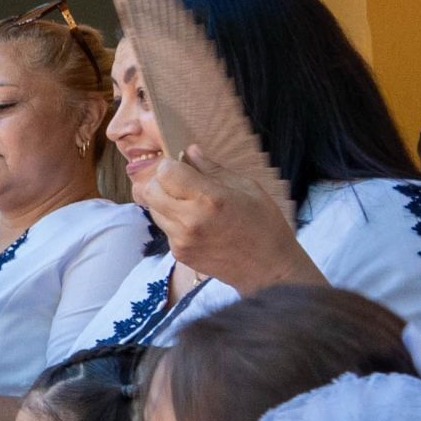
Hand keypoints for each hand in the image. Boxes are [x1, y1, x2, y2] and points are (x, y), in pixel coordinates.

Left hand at [136, 144, 315, 293]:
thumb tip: (190, 152)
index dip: (171, 165)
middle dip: (162, 181)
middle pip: (151, 190)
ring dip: (164, 201)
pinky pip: (164, 228)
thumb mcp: (246, 188)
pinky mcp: (178, 253)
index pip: (165, 172)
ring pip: (153, 209)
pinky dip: (173, 220)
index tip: (182, 166)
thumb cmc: (264, 224)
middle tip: (181, 182)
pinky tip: (195, 222)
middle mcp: (188, 219)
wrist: (268, 268)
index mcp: (208, 198)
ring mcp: (180, 239)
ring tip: (190, 202)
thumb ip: (213, 169)